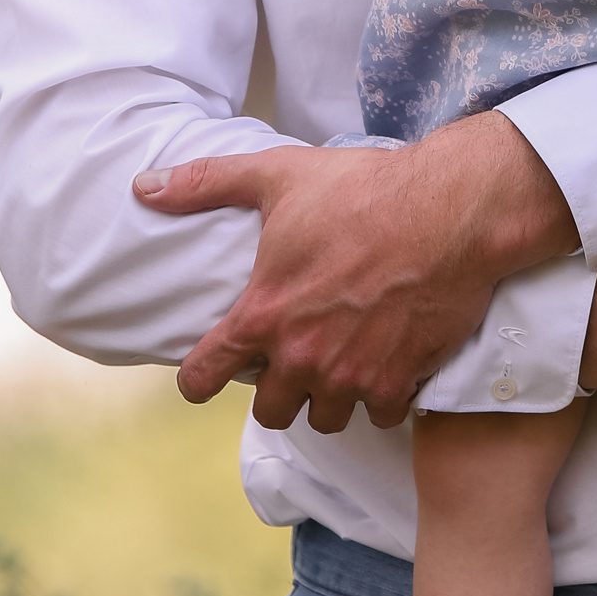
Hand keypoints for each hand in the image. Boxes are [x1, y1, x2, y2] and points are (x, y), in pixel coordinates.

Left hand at [132, 116, 577, 433]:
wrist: (451, 211)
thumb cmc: (364, 191)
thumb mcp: (277, 176)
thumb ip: (206, 185)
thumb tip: (144, 187)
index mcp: (264, 314)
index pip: (205, 375)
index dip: (197, 381)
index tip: (203, 379)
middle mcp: (303, 357)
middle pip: (272, 413)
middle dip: (277, 394)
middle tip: (292, 363)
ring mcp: (353, 376)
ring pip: (326, 419)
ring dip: (329, 398)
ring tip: (339, 368)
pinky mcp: (400, 381)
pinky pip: (378, 415)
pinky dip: (380, 397)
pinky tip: (385, 368)